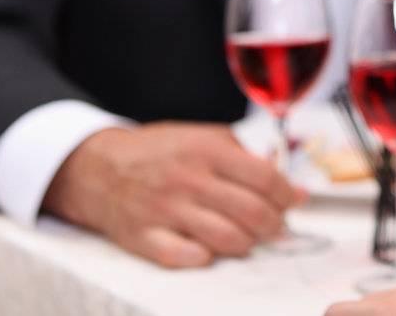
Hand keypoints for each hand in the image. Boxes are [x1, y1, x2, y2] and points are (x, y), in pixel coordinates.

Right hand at [42, 122, 301, 267]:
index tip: (294, 202)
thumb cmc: (160, 152)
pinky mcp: (145, 238)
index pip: (263, 178)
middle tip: (276, 227)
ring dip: (247, 243)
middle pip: (251, 212)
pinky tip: (211, 248)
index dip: (287, 195)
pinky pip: (188, 258)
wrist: (101, 168)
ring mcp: (165, 210)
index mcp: (206, 150)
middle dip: (273, 225)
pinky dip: (208, 258)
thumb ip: (245, 156)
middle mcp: (187, 180)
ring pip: (227, 239)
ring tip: (248, 238)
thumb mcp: (203, 137)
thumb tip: (288, 185)